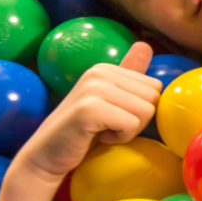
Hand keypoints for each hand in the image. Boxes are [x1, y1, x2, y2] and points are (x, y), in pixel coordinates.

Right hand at [0, 42, 160, 200]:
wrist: (47, 156)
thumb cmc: (83, 132)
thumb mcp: (110, 101)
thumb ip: (127, 75)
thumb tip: (145, 45)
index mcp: (106, 68)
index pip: (154, 88)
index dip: (140, 109)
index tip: (112, 115)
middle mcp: (99, 72)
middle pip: (153, 99)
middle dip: (137, 120)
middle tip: (106, 125)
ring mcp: (93, 88)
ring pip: (146, 112)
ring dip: (128, 130)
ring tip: (101, 130)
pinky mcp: (89, 108)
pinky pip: (131, 125)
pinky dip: (120, 138)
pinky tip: (96, 136)